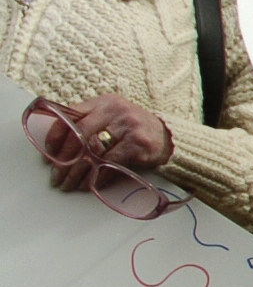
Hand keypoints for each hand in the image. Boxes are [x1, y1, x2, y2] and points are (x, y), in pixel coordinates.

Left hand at [40, 93, 171, 191]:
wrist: (170, 139)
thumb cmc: (134, 132)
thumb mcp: (112, 120)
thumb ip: (89, 125)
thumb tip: (57, 149)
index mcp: (103, 102)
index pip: (70, 116)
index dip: (54, 137)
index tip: (48, 155)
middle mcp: (114, 110)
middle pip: (78, 135)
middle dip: (64, 159)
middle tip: (56, 176)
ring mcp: (127, 126)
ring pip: (93, 151)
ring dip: (78, 172)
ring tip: (70, 183)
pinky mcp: (138, 143)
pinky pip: (110, 162)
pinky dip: (98, 175)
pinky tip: (91, 183)